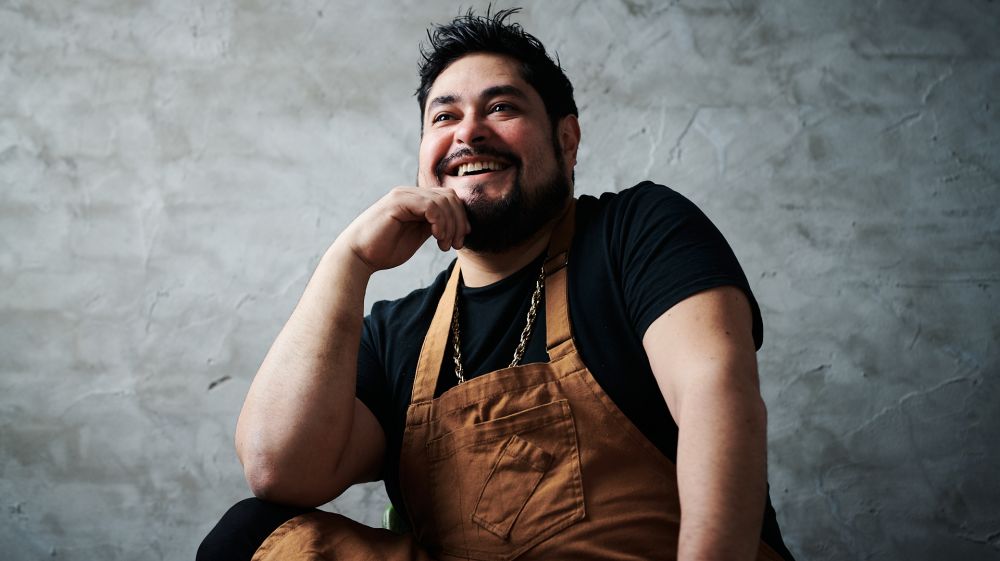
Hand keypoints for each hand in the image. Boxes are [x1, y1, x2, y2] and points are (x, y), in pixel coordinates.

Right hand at [339, 186, 470, 272]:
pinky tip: (436, 237)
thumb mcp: (416, 236)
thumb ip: (432, 226)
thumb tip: (455, 225)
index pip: (448, 199)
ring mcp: (403, 195)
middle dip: (459, 222)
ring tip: (444, 245)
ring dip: (450, 225)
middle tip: (456, 245)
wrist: (358, 256)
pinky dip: (439, 222)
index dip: (460, 218)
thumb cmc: (383, 250)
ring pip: (443, 201)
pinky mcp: (398, 202)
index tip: (460, 241)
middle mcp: (410, 193)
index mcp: (416, 200)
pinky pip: (430, 206)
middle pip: (449, 197)